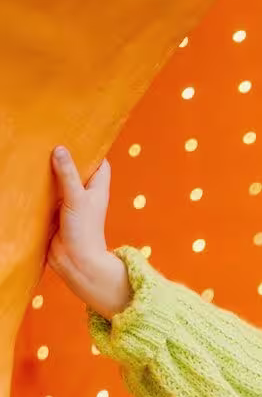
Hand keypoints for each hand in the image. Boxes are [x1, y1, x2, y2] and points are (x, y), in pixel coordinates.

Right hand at [47, 146, 130, 316]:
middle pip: (76, 168)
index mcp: (97, 188)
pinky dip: (39, 185)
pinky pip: (46, 193)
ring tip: (36, 149)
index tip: (78, 132)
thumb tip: (59, 149)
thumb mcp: (77, 199)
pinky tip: (27, 173)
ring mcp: (69, 202)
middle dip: (66, 155)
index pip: (99, 162)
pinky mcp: (54, 211)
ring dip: (49, 170)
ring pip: (59, 180)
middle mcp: (84, 193)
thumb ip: (68, 174)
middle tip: (49, 136)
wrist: (75, 264)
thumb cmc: (85, 233)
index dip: (91, 148)